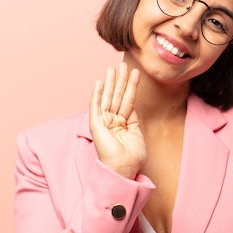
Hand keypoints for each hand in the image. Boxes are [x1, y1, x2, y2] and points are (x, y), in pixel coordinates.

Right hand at [89, 62, 145, 178]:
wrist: (124, 168)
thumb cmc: (132, 157)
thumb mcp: (137, 133)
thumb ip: (134, 118)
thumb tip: (132, 105)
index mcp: (123, 123)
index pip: (127, 100)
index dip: (131, 86)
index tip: (135, 73)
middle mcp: (112, 120)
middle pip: (117, 95)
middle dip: (120, 80)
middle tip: (123, 65)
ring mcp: (104, 122)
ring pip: (108, 97)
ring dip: (111, 82)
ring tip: (113, 68)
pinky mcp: (96, 125)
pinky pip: (96, 106)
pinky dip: (98, 94)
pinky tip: (100, 82)